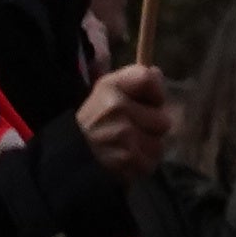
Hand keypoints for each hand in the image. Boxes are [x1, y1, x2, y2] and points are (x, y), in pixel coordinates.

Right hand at [71, 60, 175, 178]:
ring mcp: (123, 133)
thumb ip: (133, 80)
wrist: (73, 153)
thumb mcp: (106, 92)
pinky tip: (127, 159)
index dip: (156, 93)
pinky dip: (142, 164)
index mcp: (111, 85)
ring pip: (158, 144)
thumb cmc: (95, 120)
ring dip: (148, 148)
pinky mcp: (126, 158)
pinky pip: (151, 161)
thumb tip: (157, 72)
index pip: (148, 79)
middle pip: (163, 119)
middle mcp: (117, 106)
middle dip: (152, 128)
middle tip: (134, 129)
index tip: (150, 103)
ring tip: (130, 146)